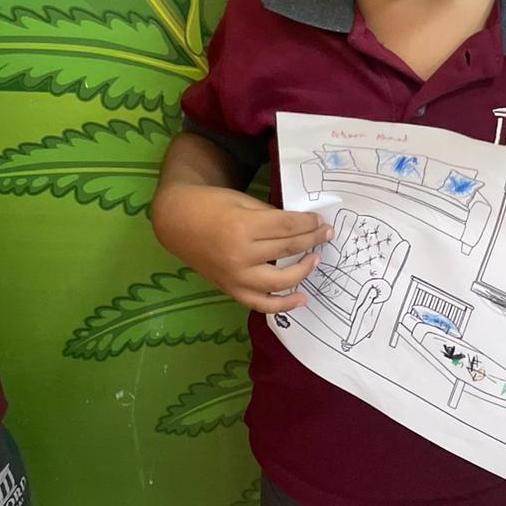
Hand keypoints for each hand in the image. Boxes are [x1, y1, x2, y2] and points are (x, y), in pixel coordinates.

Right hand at [152, 184, 332, 311]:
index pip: (288, 227)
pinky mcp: (231, 290)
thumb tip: (300, 226)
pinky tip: (301, 299)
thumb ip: (271, 216)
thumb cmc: (211, 205)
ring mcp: (236, 277)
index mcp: (243, 227)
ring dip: (304, 270)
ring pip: (280, 281)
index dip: (309, 224)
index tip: (321, 221)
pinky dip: (282, 304)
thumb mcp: (243, 201)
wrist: (178, 222)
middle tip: (327, 234)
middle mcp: (240, 255)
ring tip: (315, 259)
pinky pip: (261, 303)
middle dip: (312, 240)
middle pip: (288, 250)